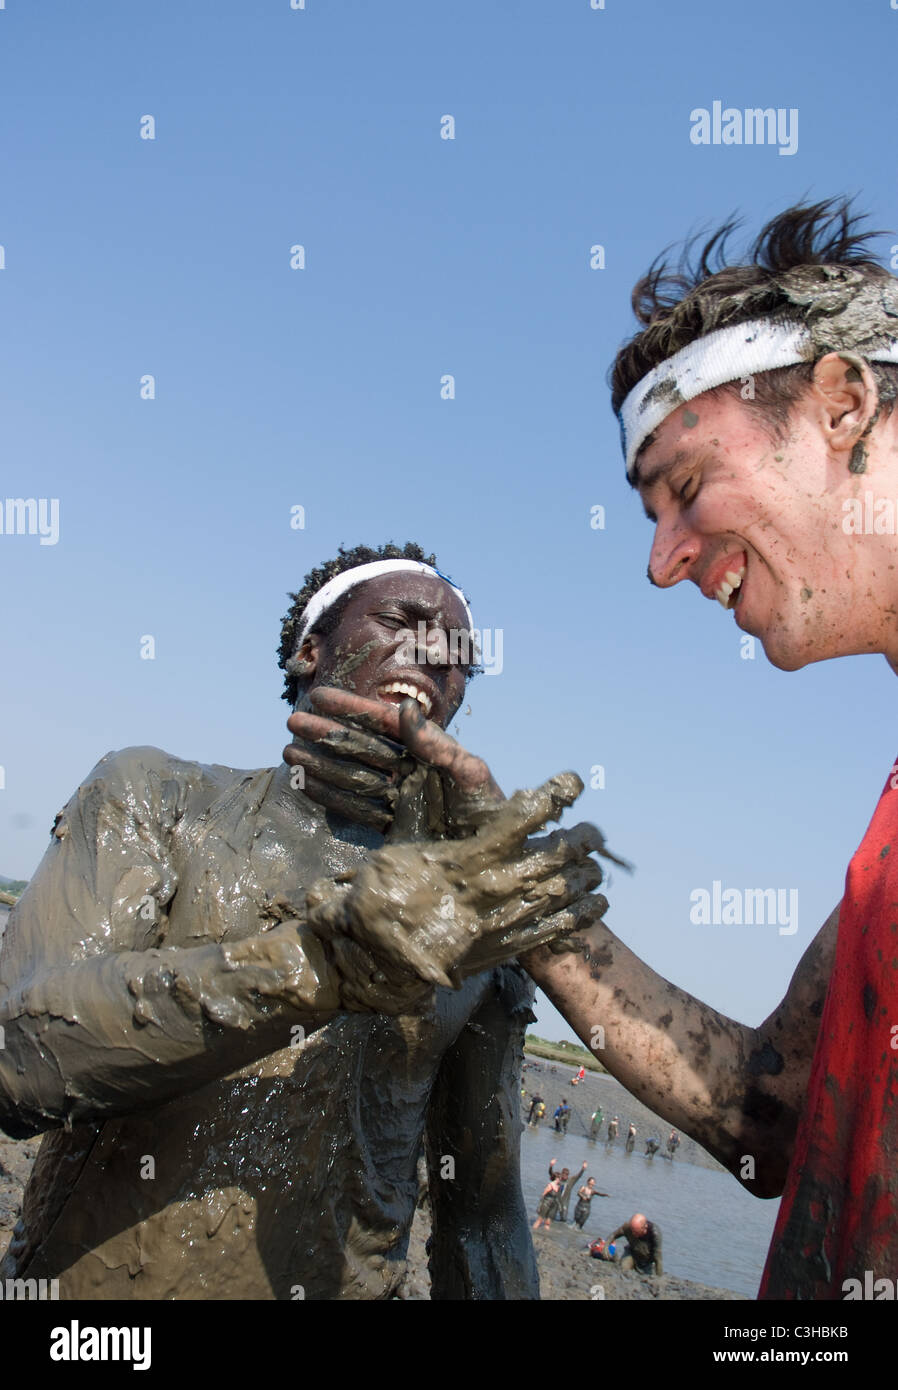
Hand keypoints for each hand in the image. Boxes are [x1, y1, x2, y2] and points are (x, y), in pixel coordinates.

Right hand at [297, 688, 504, 836]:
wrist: (493, 864)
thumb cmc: (491, 813)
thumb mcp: (470, 774)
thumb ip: (436, 745)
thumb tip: (405, 709)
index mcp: (430, 750)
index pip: (384, 722)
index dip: (351, 708)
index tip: (320, 695)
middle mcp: (411, 770)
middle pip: (360, 745)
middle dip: (326, 733)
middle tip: (291, 721)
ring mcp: (400, 798)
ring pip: (351, 774)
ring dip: (320, 763)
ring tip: (288, 752)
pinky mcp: (394, 826)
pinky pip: (354, 807)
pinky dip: (329, 796)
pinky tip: (305, 784)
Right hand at [304, 772, 608, 988]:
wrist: (378, 958)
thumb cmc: (385, 894)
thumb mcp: (400, 843)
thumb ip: (420, 804)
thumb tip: (417, 765)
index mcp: (469, 856)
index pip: (525, 817)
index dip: (556, 795)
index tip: (572, 783)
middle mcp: (493, 886)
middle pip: (558, 855)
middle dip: (583, 839)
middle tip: (591, 831)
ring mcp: (504, 920)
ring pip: (565, 892)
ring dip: (587, 875)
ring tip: (594, 865)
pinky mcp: (508, 947)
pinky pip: (559, 929)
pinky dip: (585, 913)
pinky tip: (596, 901)